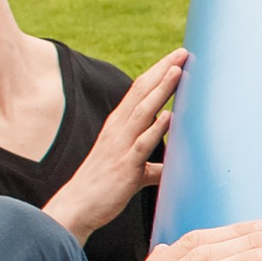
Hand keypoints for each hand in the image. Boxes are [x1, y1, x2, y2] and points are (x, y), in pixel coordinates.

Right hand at [44, 48, 183, 242]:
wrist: (78, 208)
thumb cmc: (104, 189)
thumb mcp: (130, 171)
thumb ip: (149, 167)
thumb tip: (165, 169)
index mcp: (118, 126)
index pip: (139, 91)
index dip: (158, 73)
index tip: (176, 57)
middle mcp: (118, 130)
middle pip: (142, 93)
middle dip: (163, 71)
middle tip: (183, 52)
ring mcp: (120, 146)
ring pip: (143, 112)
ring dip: (161, 90)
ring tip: (178, 72)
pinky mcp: (125, 167)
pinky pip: (141, 145)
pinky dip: (155, 130)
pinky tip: (169, 117)